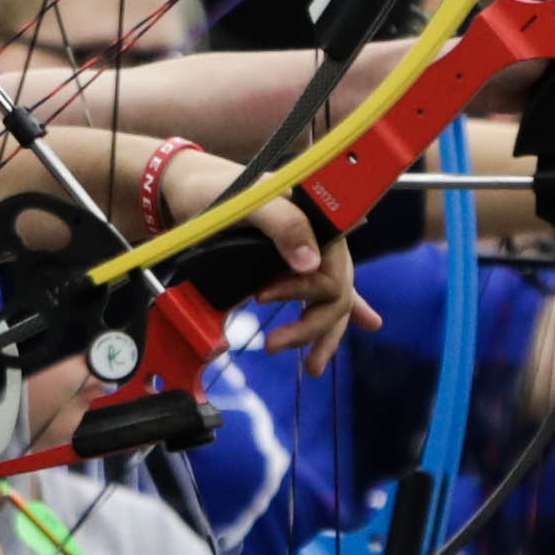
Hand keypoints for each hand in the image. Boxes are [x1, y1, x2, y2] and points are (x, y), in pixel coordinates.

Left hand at [190, 176, 362, 364]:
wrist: (187, 189)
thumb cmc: (213, 190)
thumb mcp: (246, 201)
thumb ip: (282, 223)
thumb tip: (310, 263)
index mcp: (318, 217)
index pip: (332, 269)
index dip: (303, 290)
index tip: (261, 297)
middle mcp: (320, 235)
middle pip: (337, 290)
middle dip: (314, 326)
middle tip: (275, 346)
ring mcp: (308, 249)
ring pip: (334, 297)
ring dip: (326, 332)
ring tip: (313, 365)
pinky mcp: (292, 262)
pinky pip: (324, 290)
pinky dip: (341, 312)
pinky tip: (367, 324)